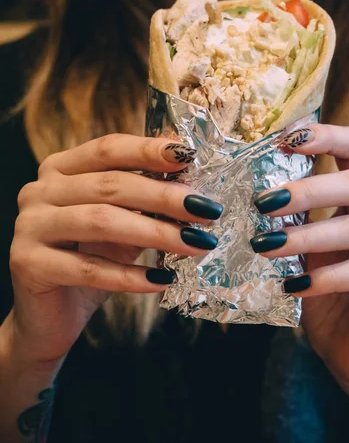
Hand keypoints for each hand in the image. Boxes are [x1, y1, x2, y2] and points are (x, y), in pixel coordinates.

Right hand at [9, 134, 221, 365]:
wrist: (50, 314)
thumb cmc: (91, 258)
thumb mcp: (122, 223)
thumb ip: (144, 200)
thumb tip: (190, 180)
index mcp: (61, 168)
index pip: (108, 149)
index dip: (148, 150)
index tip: (188, 156)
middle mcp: (39, 190)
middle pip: (110, 185)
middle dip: (164, 196)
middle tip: (206, 209)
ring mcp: (28, 225)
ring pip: (102, 221)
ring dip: (156, 233)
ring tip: (196, 244)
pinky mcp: (27, 263)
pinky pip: (89, 268)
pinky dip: (131, 275)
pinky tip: (163, 279)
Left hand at [251, 125, 348, 413]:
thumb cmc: (324, 290)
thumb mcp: (305, 246)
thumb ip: (293, 218)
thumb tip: (252, 192)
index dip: (323, 136)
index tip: (283, 139)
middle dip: (306, 191)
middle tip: (263, 204)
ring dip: (306, 238)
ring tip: (264, 247)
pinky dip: (325, 277)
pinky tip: (293, 287)